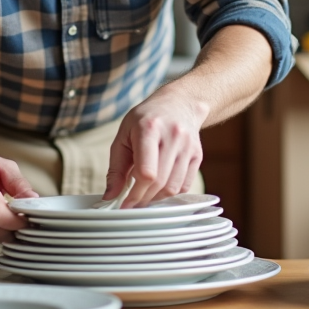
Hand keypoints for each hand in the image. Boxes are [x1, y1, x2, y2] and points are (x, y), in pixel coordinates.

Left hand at [104, 92, 206, 207]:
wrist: (179, 103)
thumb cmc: (146, 118)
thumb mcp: (124, 135)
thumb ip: (116, 167)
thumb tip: (110, 196)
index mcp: (149, 128)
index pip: (146, 172)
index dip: (134, 193)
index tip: (124, 205)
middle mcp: (173, 136)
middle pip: (159, 182)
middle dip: (143, 199)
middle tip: (132, 204)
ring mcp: (188, 146)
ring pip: (173, 187)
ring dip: (156, 198)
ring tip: (144, 195)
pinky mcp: (197, 155)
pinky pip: (185, 185)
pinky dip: (170, 193)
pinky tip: (159, 188)